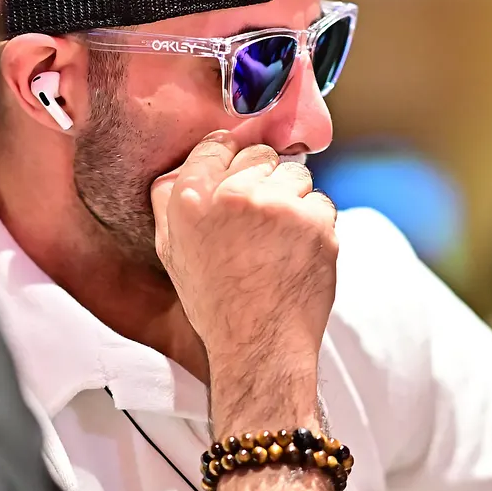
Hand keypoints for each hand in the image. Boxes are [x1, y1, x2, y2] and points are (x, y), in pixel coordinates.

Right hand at [151, 133, 337, 375]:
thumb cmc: (216, 303)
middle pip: (260, 155)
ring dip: (292, 197)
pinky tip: (297, 251)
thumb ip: (171, 202)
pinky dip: (315, 223)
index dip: (230, 158)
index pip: (216, 146)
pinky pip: (320, 202)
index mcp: (191, 201)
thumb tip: (186, 164)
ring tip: (279, 239)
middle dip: (263, 178)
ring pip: (296, 174)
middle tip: (259, 218)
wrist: (260, 344)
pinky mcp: (316, 223)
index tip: (239, 172)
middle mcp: (234, 197)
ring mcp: (280, 207)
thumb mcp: (172, 252)